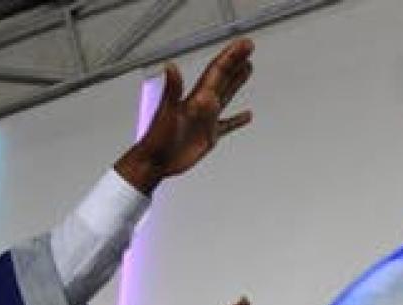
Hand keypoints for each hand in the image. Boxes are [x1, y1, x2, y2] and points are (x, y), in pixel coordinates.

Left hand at [114, 38, 253, 194]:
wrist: (154, 160)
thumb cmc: (156, 138)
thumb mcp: (166, 112)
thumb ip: (172, 89)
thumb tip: (171, 66)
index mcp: (196, 98)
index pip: (217, 72)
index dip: (231, 57)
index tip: (244, 46)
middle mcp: (202, 105)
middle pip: (223, 78)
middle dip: (236, 62)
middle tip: (248, 48)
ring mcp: (206, 119)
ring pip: (226, 96)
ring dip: (237, 82)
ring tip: (247, 68)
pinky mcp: (209, 135)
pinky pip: (227, 124)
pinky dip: (237, 120)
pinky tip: (246, 115)